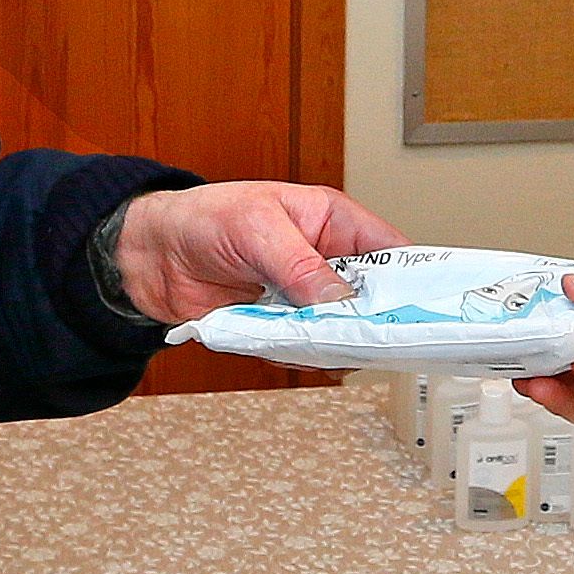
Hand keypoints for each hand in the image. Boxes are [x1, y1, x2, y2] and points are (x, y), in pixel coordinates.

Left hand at [108, 183, 406, 324]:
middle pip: (372, 301)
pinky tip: (276, 345)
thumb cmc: (202, 218)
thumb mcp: (256, 228)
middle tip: (365, 340)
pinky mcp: (280, 326)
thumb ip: (299, 264)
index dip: (412, 280)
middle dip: (368, 322)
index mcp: (332, 222)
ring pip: (340, 333)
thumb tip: (336, 299)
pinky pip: (304, 350)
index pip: (392, 251)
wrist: (150, 256)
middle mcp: (324, 261)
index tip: (423, 311)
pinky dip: (294, 355)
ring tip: (309, 341)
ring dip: (327, 343)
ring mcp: (303, 298)